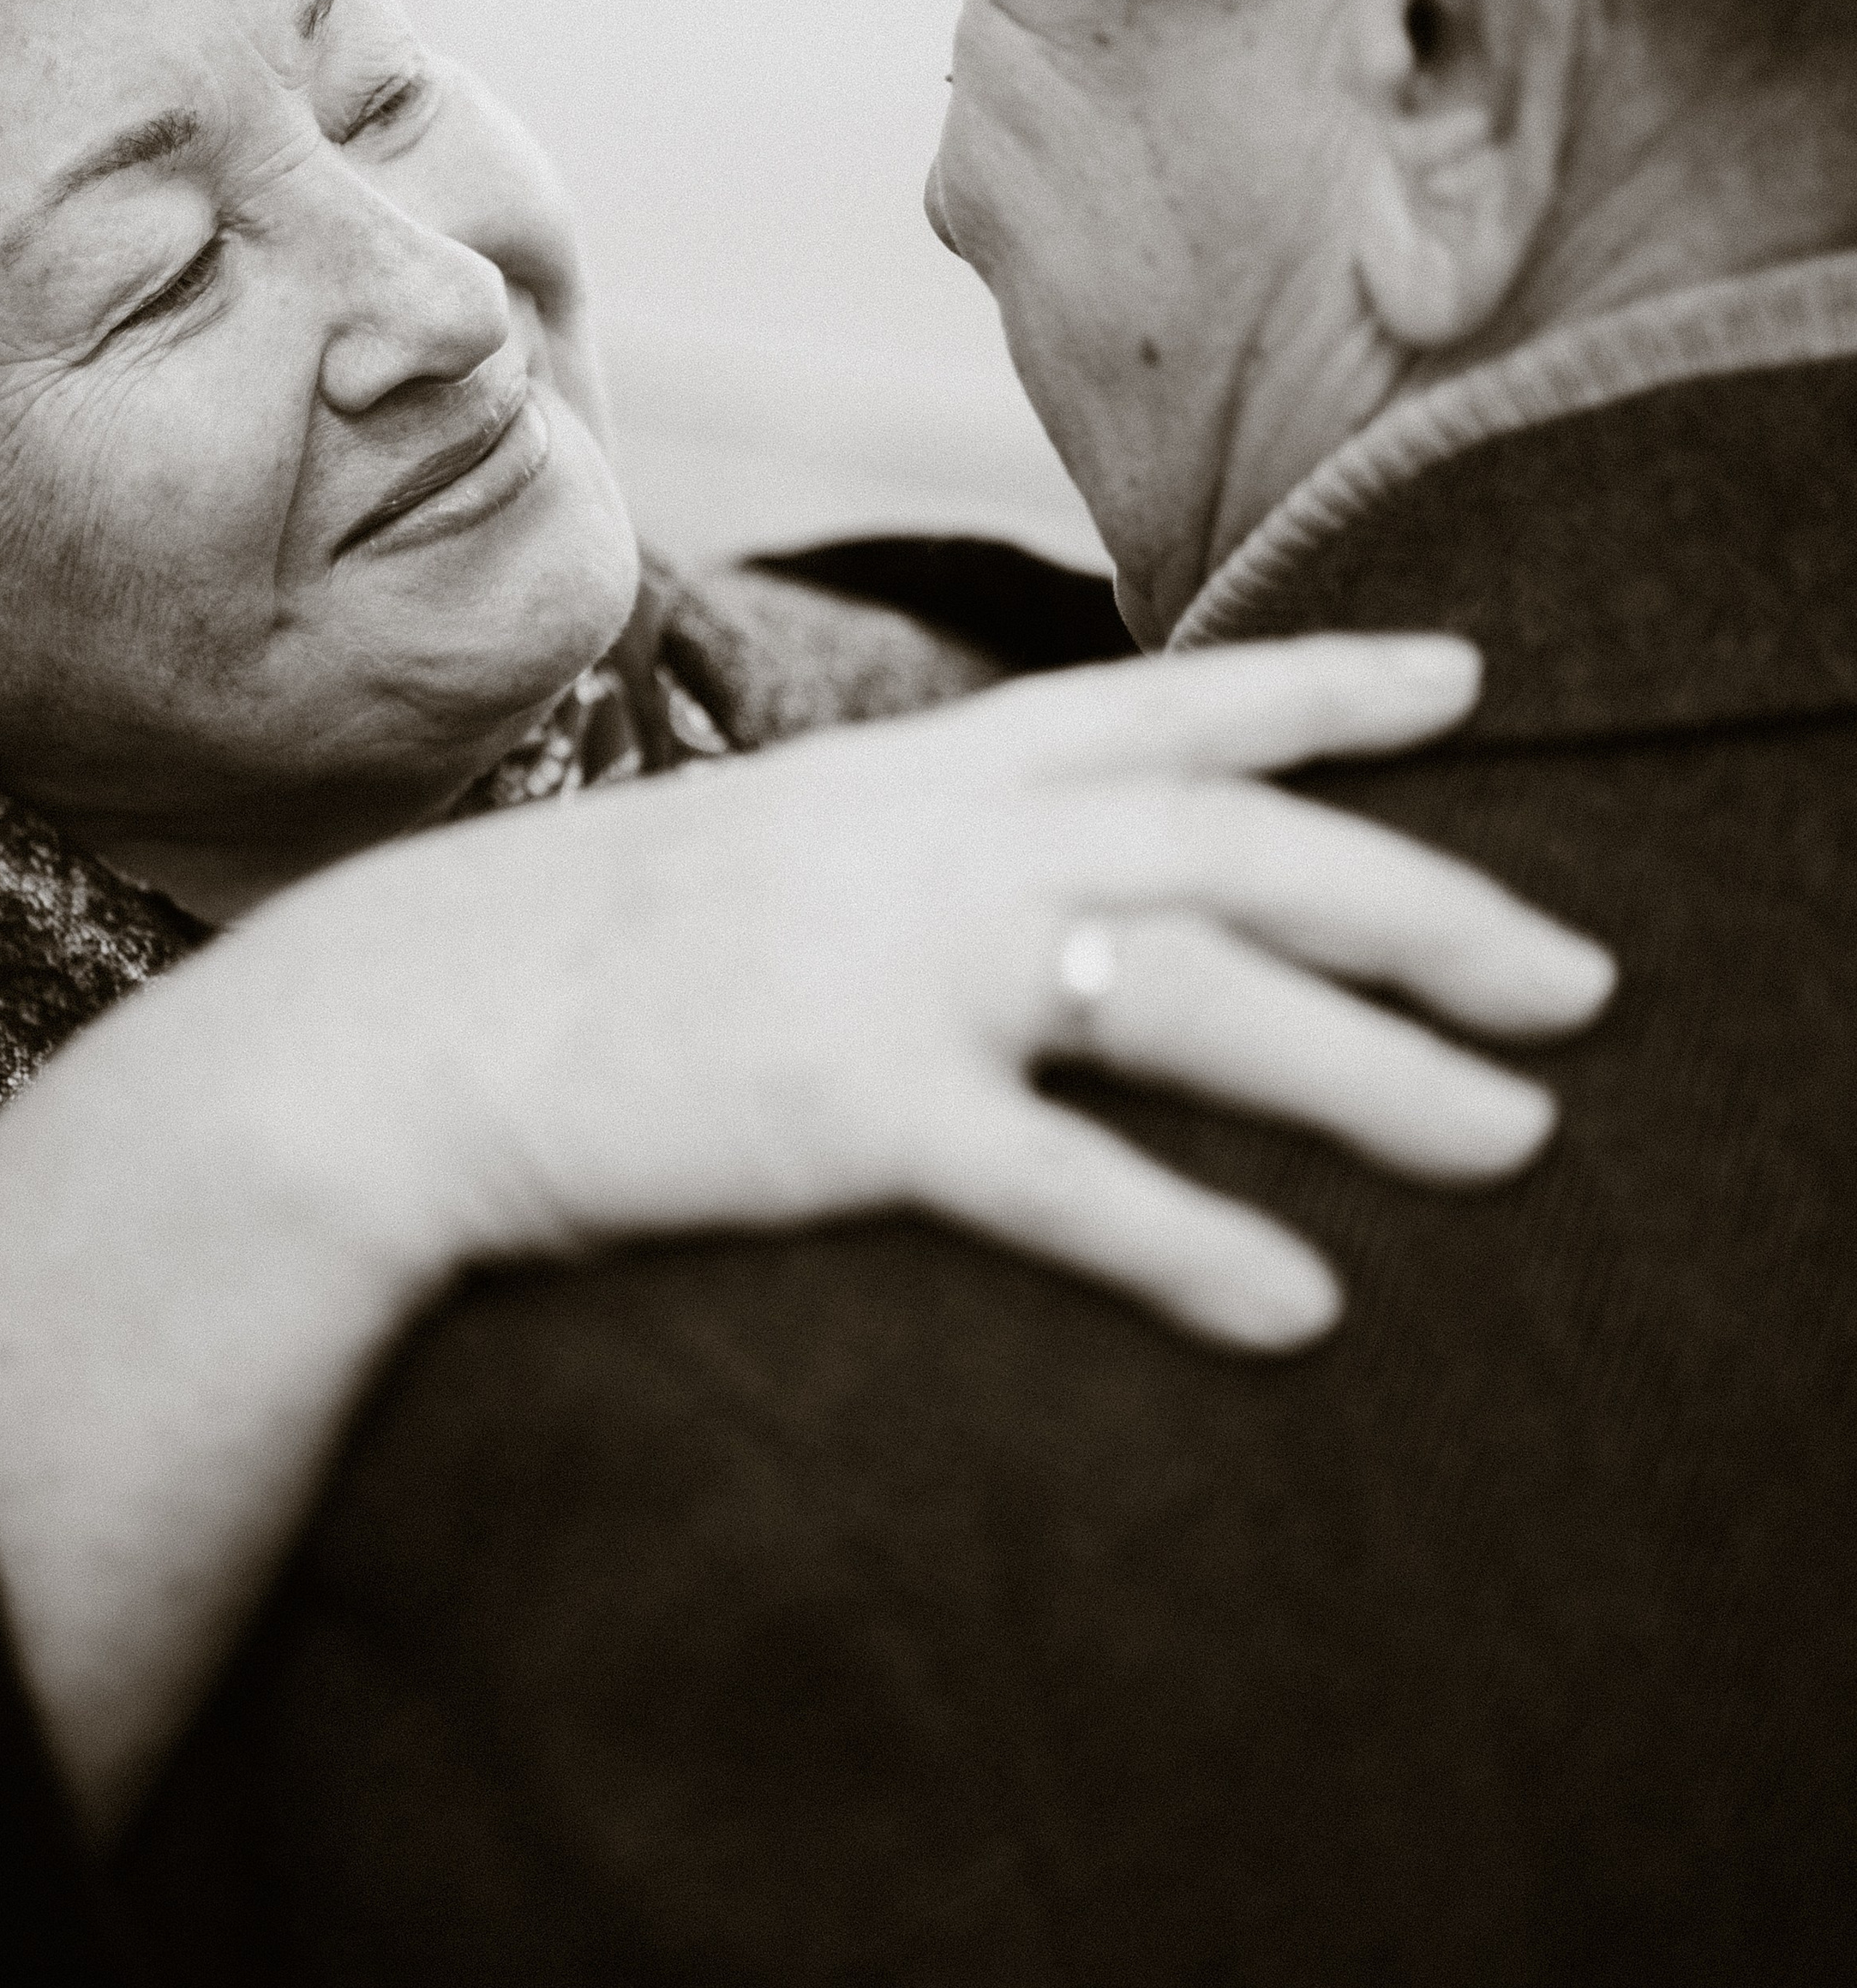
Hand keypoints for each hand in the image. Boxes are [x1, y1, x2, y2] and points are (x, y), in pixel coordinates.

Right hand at [0, 627, 1611, 1825]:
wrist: (407, 1025)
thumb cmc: (598, 948)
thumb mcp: (779, 843)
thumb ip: (916, 844)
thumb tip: (1040, 893)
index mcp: (925, 768)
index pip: (1169, 703)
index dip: (1330, 685)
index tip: (1466, 682)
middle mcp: (939, 840)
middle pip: (1242, 851)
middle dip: (1432, 909)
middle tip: (1579, 981)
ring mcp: (898, 968)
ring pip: (1197, 1001)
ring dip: (1377, 1078)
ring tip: (1514, 1142)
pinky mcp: (851, 1111)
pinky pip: (1060, 1183)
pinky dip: (1190, 1244)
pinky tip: (1297, 1305)